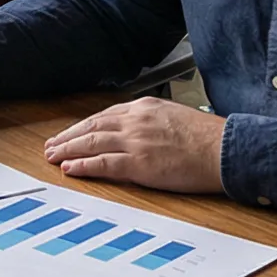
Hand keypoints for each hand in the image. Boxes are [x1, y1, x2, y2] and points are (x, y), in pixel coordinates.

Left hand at [41, 97, 225, 191]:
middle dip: (68, 136)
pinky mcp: (139, 163)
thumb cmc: (207, 138)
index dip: (84, 126)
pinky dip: (82, 165)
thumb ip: (151, 122)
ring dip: (68, 150)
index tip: (71, 133)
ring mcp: (135, 141)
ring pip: (91, 143)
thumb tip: (138, 133)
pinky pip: (102, 163)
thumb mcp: (174, 117)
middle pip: (92, 127)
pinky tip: (70, 168)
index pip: (104, 116)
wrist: (223, 149)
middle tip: (52, 145)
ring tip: (53, 156)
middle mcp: (135, 120)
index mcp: (144, 107)